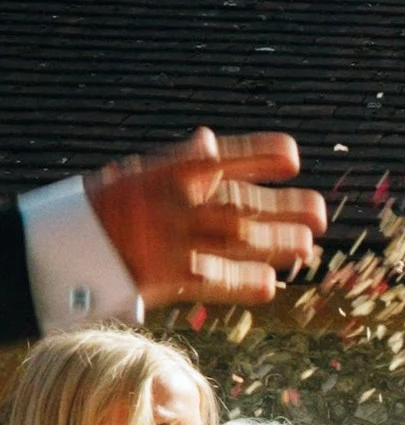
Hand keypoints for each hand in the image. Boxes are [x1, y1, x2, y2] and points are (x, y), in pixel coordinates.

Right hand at [83, 129, 327, 304]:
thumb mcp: (138, 175)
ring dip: (277, 244)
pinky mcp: (167, 276)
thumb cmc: (109, 208)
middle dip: (284, 208)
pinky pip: (217, 280)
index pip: (220, 158)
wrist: (64, 247)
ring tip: (307, 245)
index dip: (259, 154)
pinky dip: (245, 282)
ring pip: (237, 240)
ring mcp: (170, 240)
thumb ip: (179, 163)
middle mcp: (171, 204)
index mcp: (165, 173)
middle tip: (320, 212)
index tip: (292, 156)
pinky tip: (271, 284)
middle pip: (239, 204)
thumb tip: (209, 140)